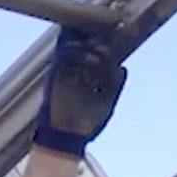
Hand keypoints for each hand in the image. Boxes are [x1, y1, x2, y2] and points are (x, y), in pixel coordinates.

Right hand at [33, 27, 125, 157]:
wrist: (67, 140)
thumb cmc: (86, 123)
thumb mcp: (107, 102)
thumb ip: (114, 84)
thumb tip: (122, 67)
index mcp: (87, 74)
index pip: (95, 50)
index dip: (106, 42)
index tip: (119, 38)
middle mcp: (75, 69)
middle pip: (82, 41)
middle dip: (96, 37)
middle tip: (109, 39)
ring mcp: (64, 70)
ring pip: (72, 43)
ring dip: (89, 44)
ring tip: (102, 51)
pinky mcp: (54, 74)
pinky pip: (63, 55)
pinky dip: (78, 53)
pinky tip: (93, 60)